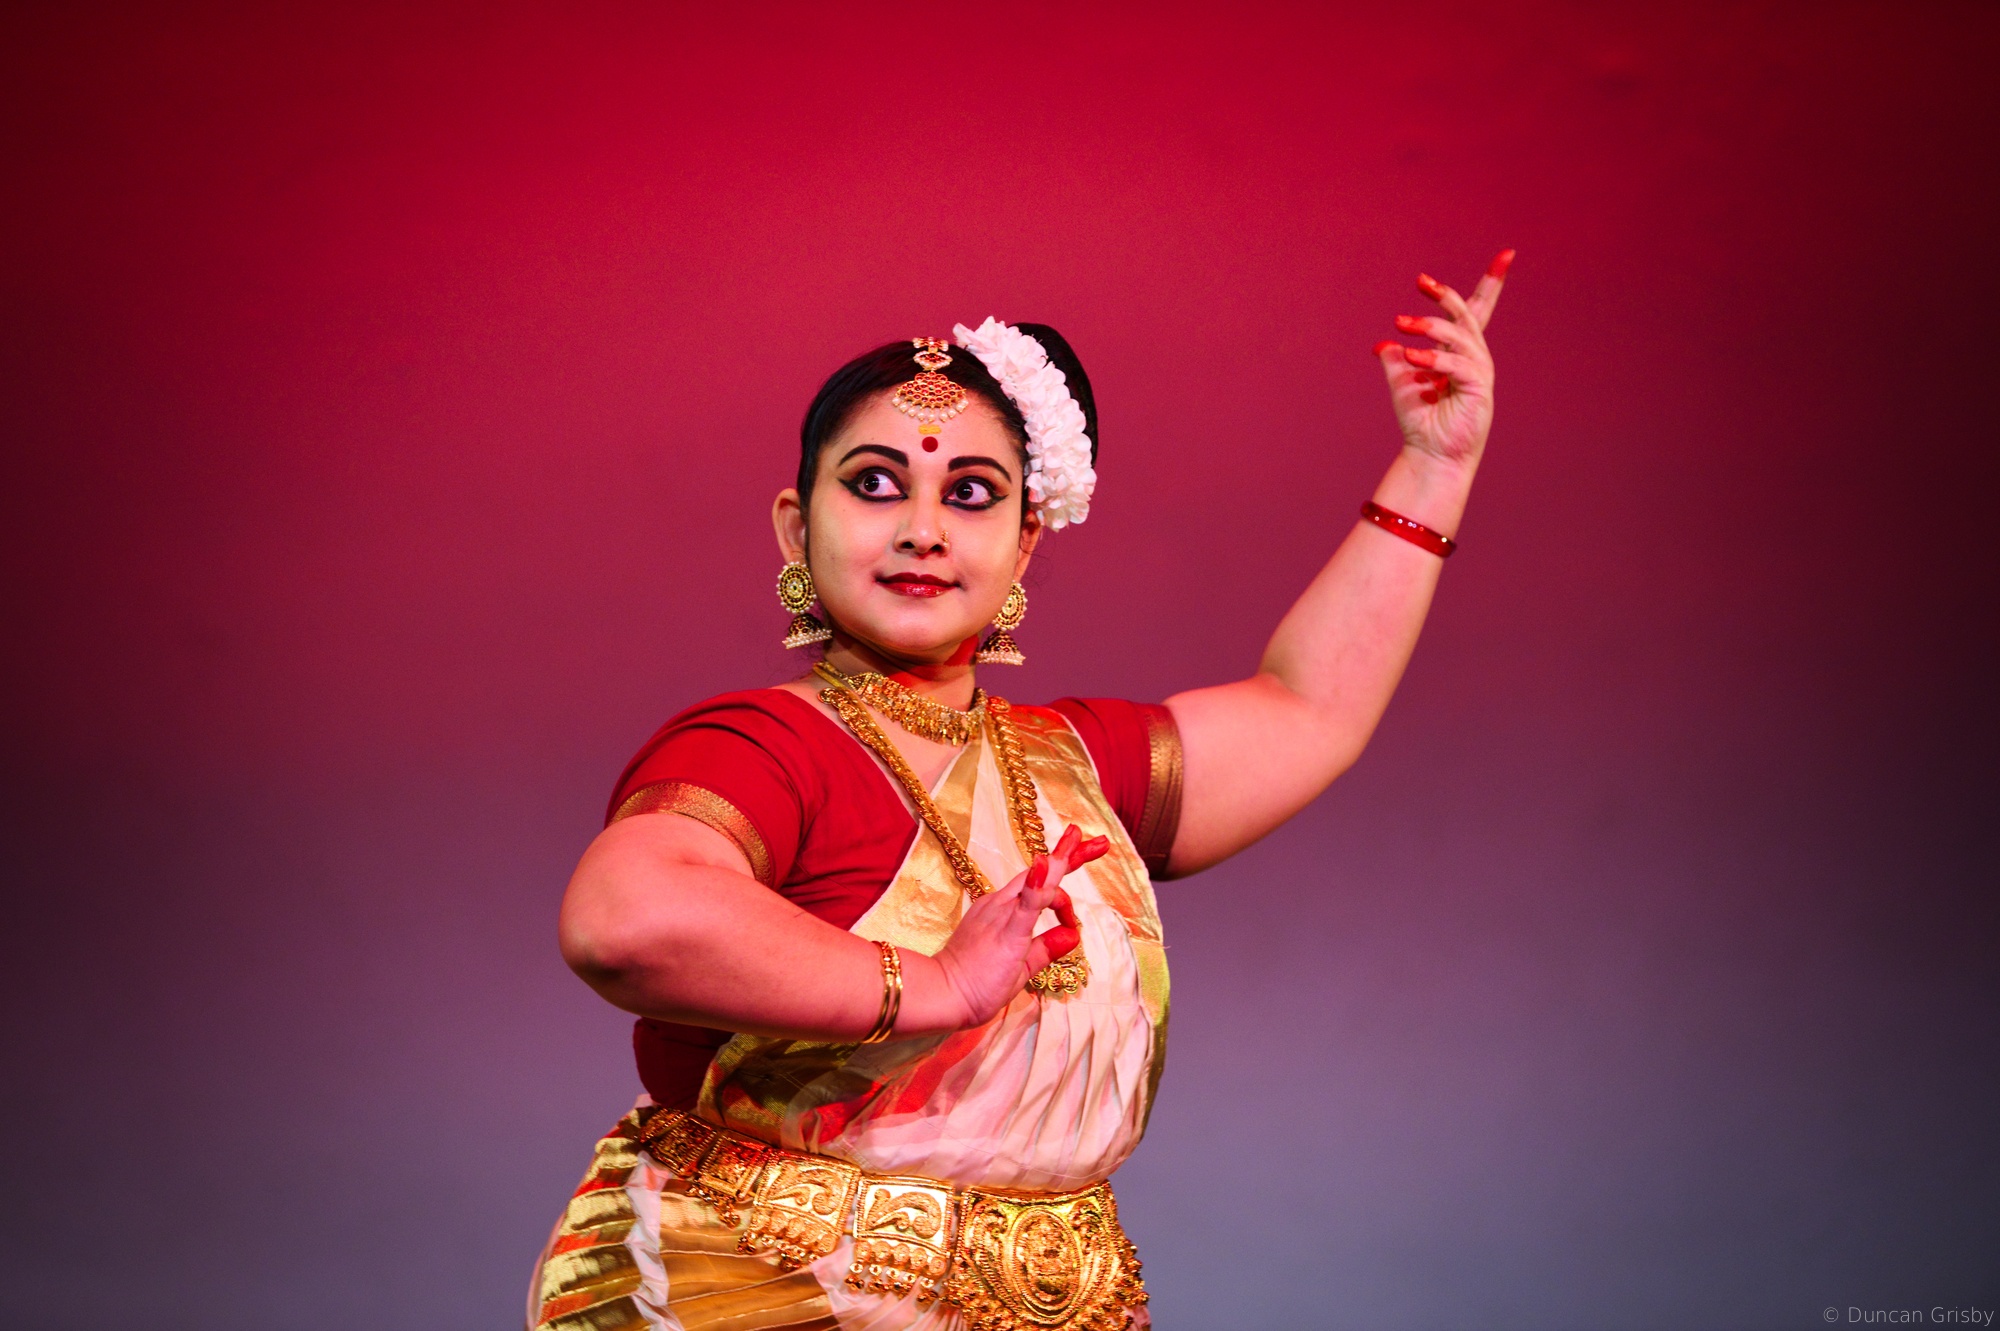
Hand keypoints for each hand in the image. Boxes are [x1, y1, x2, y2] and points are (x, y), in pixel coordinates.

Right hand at [928, 824, 1107, 1028]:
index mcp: (1002, 911)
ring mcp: (1002, 914)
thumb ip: (1045, 949)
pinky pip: (1027, 903)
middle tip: (1099, 842)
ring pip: (1039, 880)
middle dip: (1070, 854)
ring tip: (1091, 844)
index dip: (1060, 879)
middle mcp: (1001, 905)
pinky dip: (1039, 884)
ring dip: (1066, 861)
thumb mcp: (1021, 966)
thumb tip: (1073, 936)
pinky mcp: (1007, 931)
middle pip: (1040, 871)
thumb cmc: (974, 984)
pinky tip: (1048, 864)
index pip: (1036, 886)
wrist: (942, 994)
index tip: (1080, 883)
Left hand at [1373, 249, 1513, 470]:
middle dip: (1448, 295)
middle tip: (1421, 281)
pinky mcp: (1478, 389)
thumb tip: (1382, 345)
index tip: (1507, 255)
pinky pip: (1457, 365)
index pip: (1477, 312)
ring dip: (1430, 326)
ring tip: (1402, 324)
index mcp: (1461, 353)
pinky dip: (1433, 358)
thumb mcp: (1402, 384)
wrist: (1431, 455)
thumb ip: (1395, 360)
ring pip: (1459, 337)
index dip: (1492, 284)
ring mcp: (1480, 372)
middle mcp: (1475, 358)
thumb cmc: (1421, 422)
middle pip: (1469, 316)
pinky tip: (1411, 355)